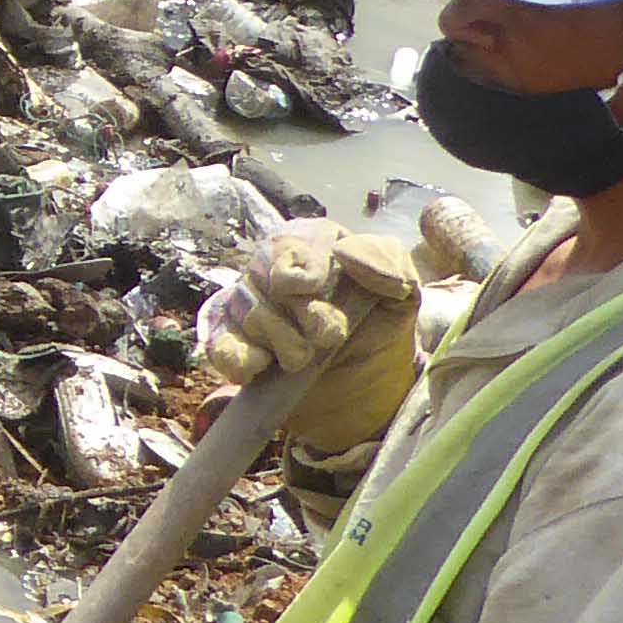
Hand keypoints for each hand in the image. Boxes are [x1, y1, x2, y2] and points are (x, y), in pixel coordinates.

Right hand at [195, 215, 426, 474]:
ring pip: (249, 312)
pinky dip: (242, 358)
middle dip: (303, 312)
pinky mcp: (229, 340)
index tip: (316, 287)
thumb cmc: (375, 328)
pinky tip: (265, 367)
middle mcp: (271, 267)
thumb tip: (346, 252)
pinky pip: (221, 344)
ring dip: (284, 343)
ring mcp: (245, 303)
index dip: (302, 265)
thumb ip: (390, 263)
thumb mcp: (401, 296)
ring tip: (306, 359)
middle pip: (267, 276)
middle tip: (330, 337)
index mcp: (311, 245)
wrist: (358, 380)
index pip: (290, 241)